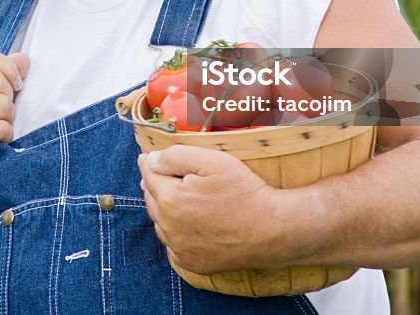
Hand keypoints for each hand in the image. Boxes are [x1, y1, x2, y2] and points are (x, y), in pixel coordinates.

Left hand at [137, 145, 298, 274]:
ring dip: (163, 209)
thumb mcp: (212, 161)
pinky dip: (174, 232)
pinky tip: (186, 223)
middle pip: (151, 200)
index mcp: (170, 200)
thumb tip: (150, 160)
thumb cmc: (244, 192)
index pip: (149, 176)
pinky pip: (173, 244)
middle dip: (155, 185)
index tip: (146, 157)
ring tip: (174, 197)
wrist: (273, 230)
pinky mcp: (192, 263)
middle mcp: (169, 228)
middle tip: (160, 174)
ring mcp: (179, 249)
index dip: (149, 163)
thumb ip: (175, 157)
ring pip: (160, 223)